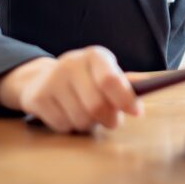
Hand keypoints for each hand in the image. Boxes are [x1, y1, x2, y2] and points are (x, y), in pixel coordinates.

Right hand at [0, 46, 143, 132]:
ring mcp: (51, 80)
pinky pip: (62, 126)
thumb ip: (125, 82)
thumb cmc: (85, 80)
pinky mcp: (36, 97)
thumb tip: (147, 84)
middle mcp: (71, 64)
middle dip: (109, 119)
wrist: (40, 79)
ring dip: (88, 125)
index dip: (125, 98)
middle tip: (113, 122)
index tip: (137, 112)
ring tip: (86, 114)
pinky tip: (67, 114)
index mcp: (94, 56)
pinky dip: (69, 127)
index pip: (110, 80)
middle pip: (96, 106)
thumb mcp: (104, 74)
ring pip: (80, 119)